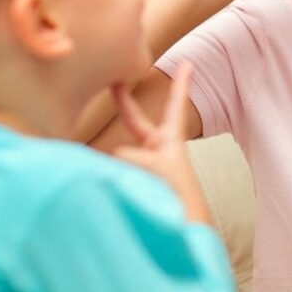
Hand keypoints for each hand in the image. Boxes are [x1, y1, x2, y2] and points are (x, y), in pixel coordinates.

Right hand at [111, 63, 210, 222]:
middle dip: (124, 102)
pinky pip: (112, 172)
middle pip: (136, 120)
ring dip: (120, 165)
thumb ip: (125, 154)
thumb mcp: (154, 164)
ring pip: (119, 154)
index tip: (189, 63)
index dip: (181, 83)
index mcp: (171, 140)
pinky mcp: (130, 181)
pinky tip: (110, 188)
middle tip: (117, 80)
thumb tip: (103, 160)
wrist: (180, 229)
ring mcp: (142, 167)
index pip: (176, 104)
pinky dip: (110, 177)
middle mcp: (156, 150)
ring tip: (136, 182)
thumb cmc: (176, 194)